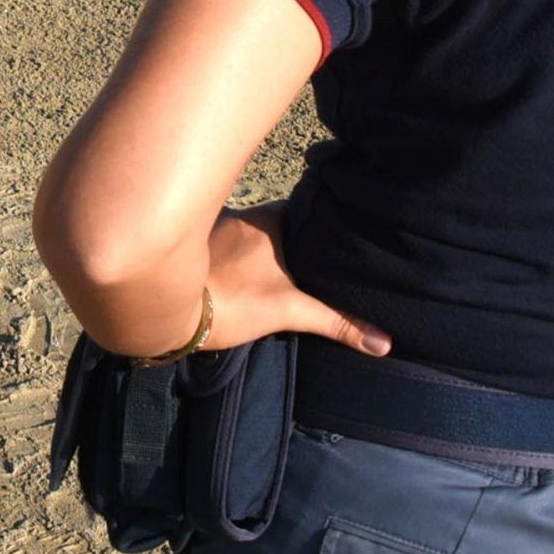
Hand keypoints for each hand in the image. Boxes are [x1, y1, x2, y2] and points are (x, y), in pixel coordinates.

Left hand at [203, 205, 389, 354]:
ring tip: (289, 264)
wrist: (170, 310)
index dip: (324, 219)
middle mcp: (246, 215)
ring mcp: (219, 226)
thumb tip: (383, 343)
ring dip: (268, 243)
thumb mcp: (290, 312)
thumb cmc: (234, 303)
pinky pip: (231, 239)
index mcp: (271, 221)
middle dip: (298, 234)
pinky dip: (242, 250)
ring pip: (255, 229)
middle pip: (282, 220)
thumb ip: (337, 323)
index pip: (307, 210)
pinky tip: (248, 270)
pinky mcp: (199, 244)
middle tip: (321, 253)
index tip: (343, 232)